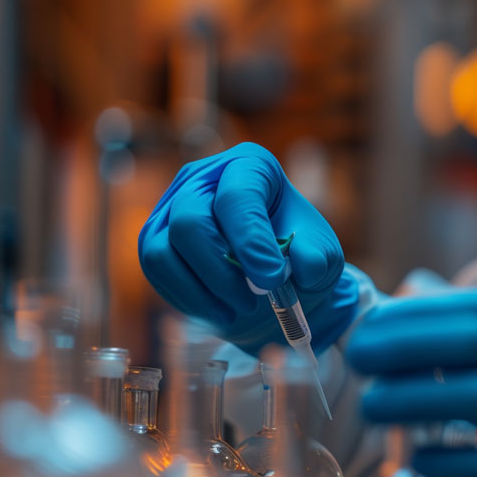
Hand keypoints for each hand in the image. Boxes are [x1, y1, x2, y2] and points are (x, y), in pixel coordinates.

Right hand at [138, 143, 359, 352]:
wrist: (272, 276)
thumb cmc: (296, 254)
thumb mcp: (321, 254)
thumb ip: (316, 257)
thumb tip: (302, 264)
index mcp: (251, 165)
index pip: (238, 198)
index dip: (251, 241)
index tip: (271, 280)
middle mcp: (203, 177)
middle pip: (190, 223)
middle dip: (221, 273)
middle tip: (253, 301)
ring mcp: (171, 205)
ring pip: (163, 250)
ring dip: (201, 292)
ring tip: (236, 311)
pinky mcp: (155, 237)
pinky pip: (155, 269)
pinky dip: (186, 298)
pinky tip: (216, 310)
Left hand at [346, 290, 476, 476]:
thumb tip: (411, 317)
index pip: (473, 309)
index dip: (414, 317)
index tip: (369, 325)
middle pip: (466, 344)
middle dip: (400, 348)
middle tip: (357, 358)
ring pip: (469, 401)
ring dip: (409, 402)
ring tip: (373, 407)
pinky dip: (444, 460)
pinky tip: (419, 460)